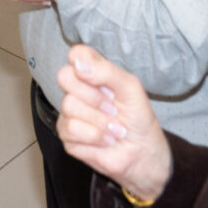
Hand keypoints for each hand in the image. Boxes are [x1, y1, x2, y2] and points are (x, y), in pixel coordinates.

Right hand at [55, 45, 171, 203]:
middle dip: (95, 97)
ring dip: (99, 121)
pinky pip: (71, 130)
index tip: (103, 82)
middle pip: (65, 77)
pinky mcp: (67, 137)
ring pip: (69, 106)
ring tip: (113, 128)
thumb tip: (78, 63)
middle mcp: (78, 91)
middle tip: (113, 108)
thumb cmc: (138, 118)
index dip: (85, 64)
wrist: (142, 152)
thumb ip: (106, 71)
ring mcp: (70, 113)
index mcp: (93, 74)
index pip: (76, 55)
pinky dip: (95, 137)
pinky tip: (105, 140)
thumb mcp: (130, 88)